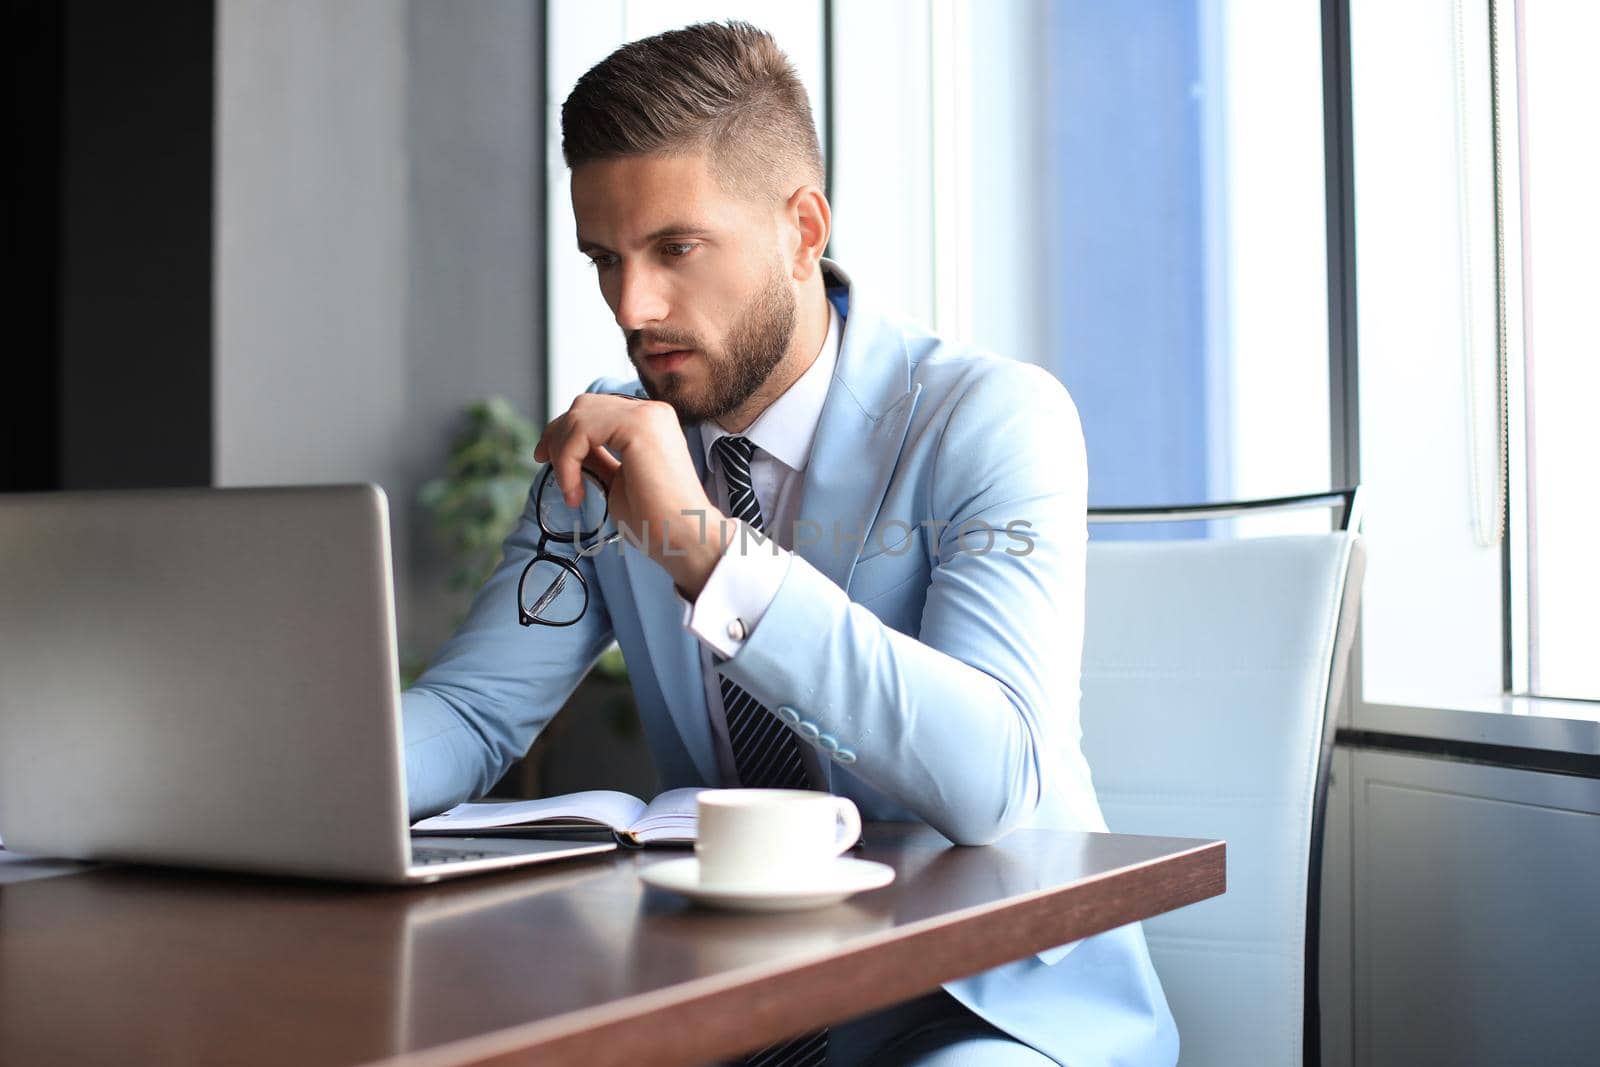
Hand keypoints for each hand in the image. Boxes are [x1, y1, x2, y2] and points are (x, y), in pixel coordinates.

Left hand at [534, 394, 730, 596]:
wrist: (684, 538)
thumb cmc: (656, 520)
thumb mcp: (615, 480)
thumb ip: (596, 457)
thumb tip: (567, 448)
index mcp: (649, 421)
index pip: (594, 410)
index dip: (564, 431)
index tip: (546, 458)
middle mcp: (650, 411)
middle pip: (583, 405)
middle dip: (557, 434)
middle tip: (544, 463)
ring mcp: (647, 414)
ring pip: (578, 416)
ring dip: (562, 453)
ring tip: (570, 488)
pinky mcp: (639, 426)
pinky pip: (582, 431)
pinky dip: (568, 461)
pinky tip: (576, 492)